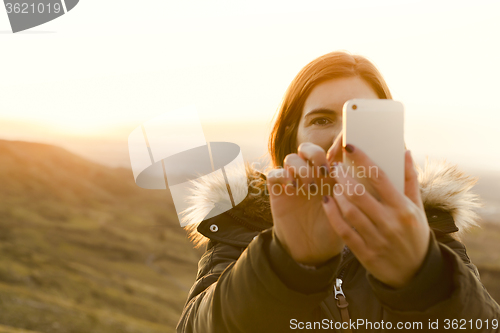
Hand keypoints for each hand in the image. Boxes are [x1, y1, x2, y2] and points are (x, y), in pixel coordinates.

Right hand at [267, 133, 343, 266]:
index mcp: (330, 177)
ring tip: (310, 187)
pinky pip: (274, 174)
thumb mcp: (348, 212)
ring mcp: (293, 183)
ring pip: (291, 158)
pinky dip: (282, 176)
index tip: (343, 141)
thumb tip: (371, 176)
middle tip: (325, 172)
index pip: (331, 152)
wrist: (312, 252)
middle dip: (316, 154)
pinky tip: (293, 188)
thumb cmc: (333, 231)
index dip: (335, 143)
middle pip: (308, 149)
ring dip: (301, 168)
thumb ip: (354, 193)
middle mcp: (311, 176)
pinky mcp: (278, 192)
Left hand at [321, 145, 429, 287]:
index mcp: (403, 209)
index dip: (363, 159)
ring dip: (338, 194)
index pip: (380, 177)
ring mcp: (377, 239)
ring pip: (350, 211)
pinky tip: (327, 202)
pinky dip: (332, 214)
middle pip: (359, 194)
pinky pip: (344, 231)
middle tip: (336, 167)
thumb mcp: (417, 208)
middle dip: (344, 177)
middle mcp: (390, 223)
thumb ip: (410, 179)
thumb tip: (405, 151)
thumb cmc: (415, 234)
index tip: (350, 147)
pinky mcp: (365, 253)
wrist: (415, 273)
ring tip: (334, 184)